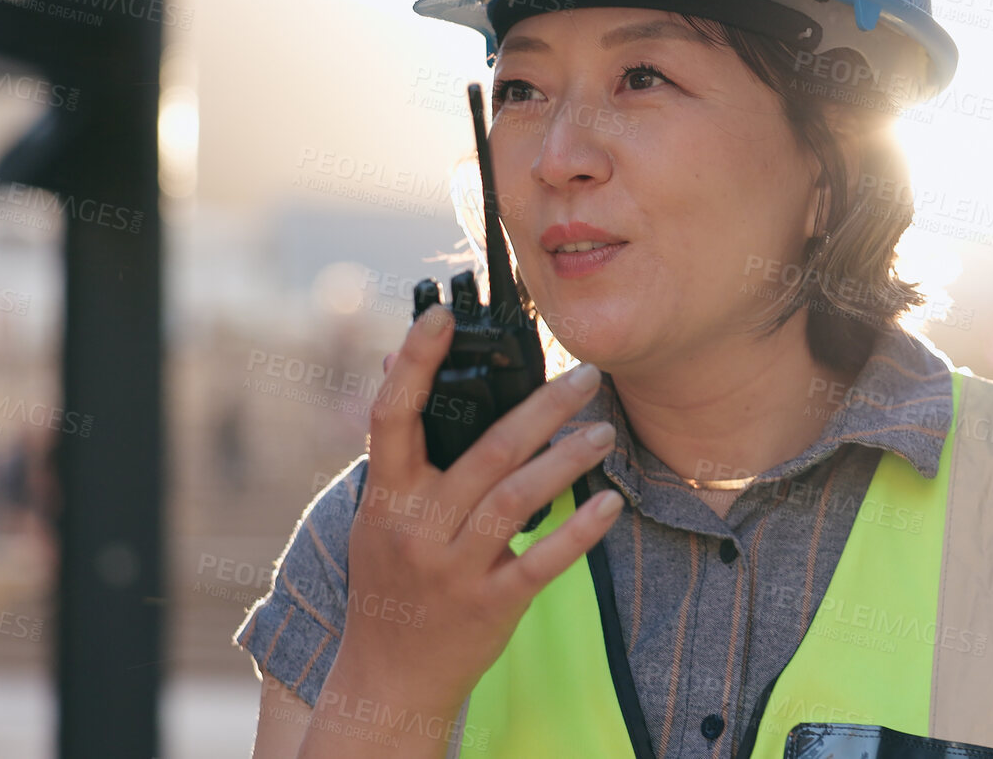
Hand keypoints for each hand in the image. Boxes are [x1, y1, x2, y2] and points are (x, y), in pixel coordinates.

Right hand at [321, 304, 621, 735]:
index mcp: (386, 496)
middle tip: (587, 375)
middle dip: (542, 408)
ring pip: (518, 499)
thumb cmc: (391, 581)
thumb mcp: (379, 516)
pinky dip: (581, 530)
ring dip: (569, 459)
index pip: (393, 416)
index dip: (414, 363)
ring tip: (604, 430)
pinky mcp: (491, 603)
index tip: (444, 316)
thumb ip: (399, 452)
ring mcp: (454, 568)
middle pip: (486, 452)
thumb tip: (395, 368)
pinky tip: (613, 502)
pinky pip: (543, 560)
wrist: (389, 677)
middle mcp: (417, 527)